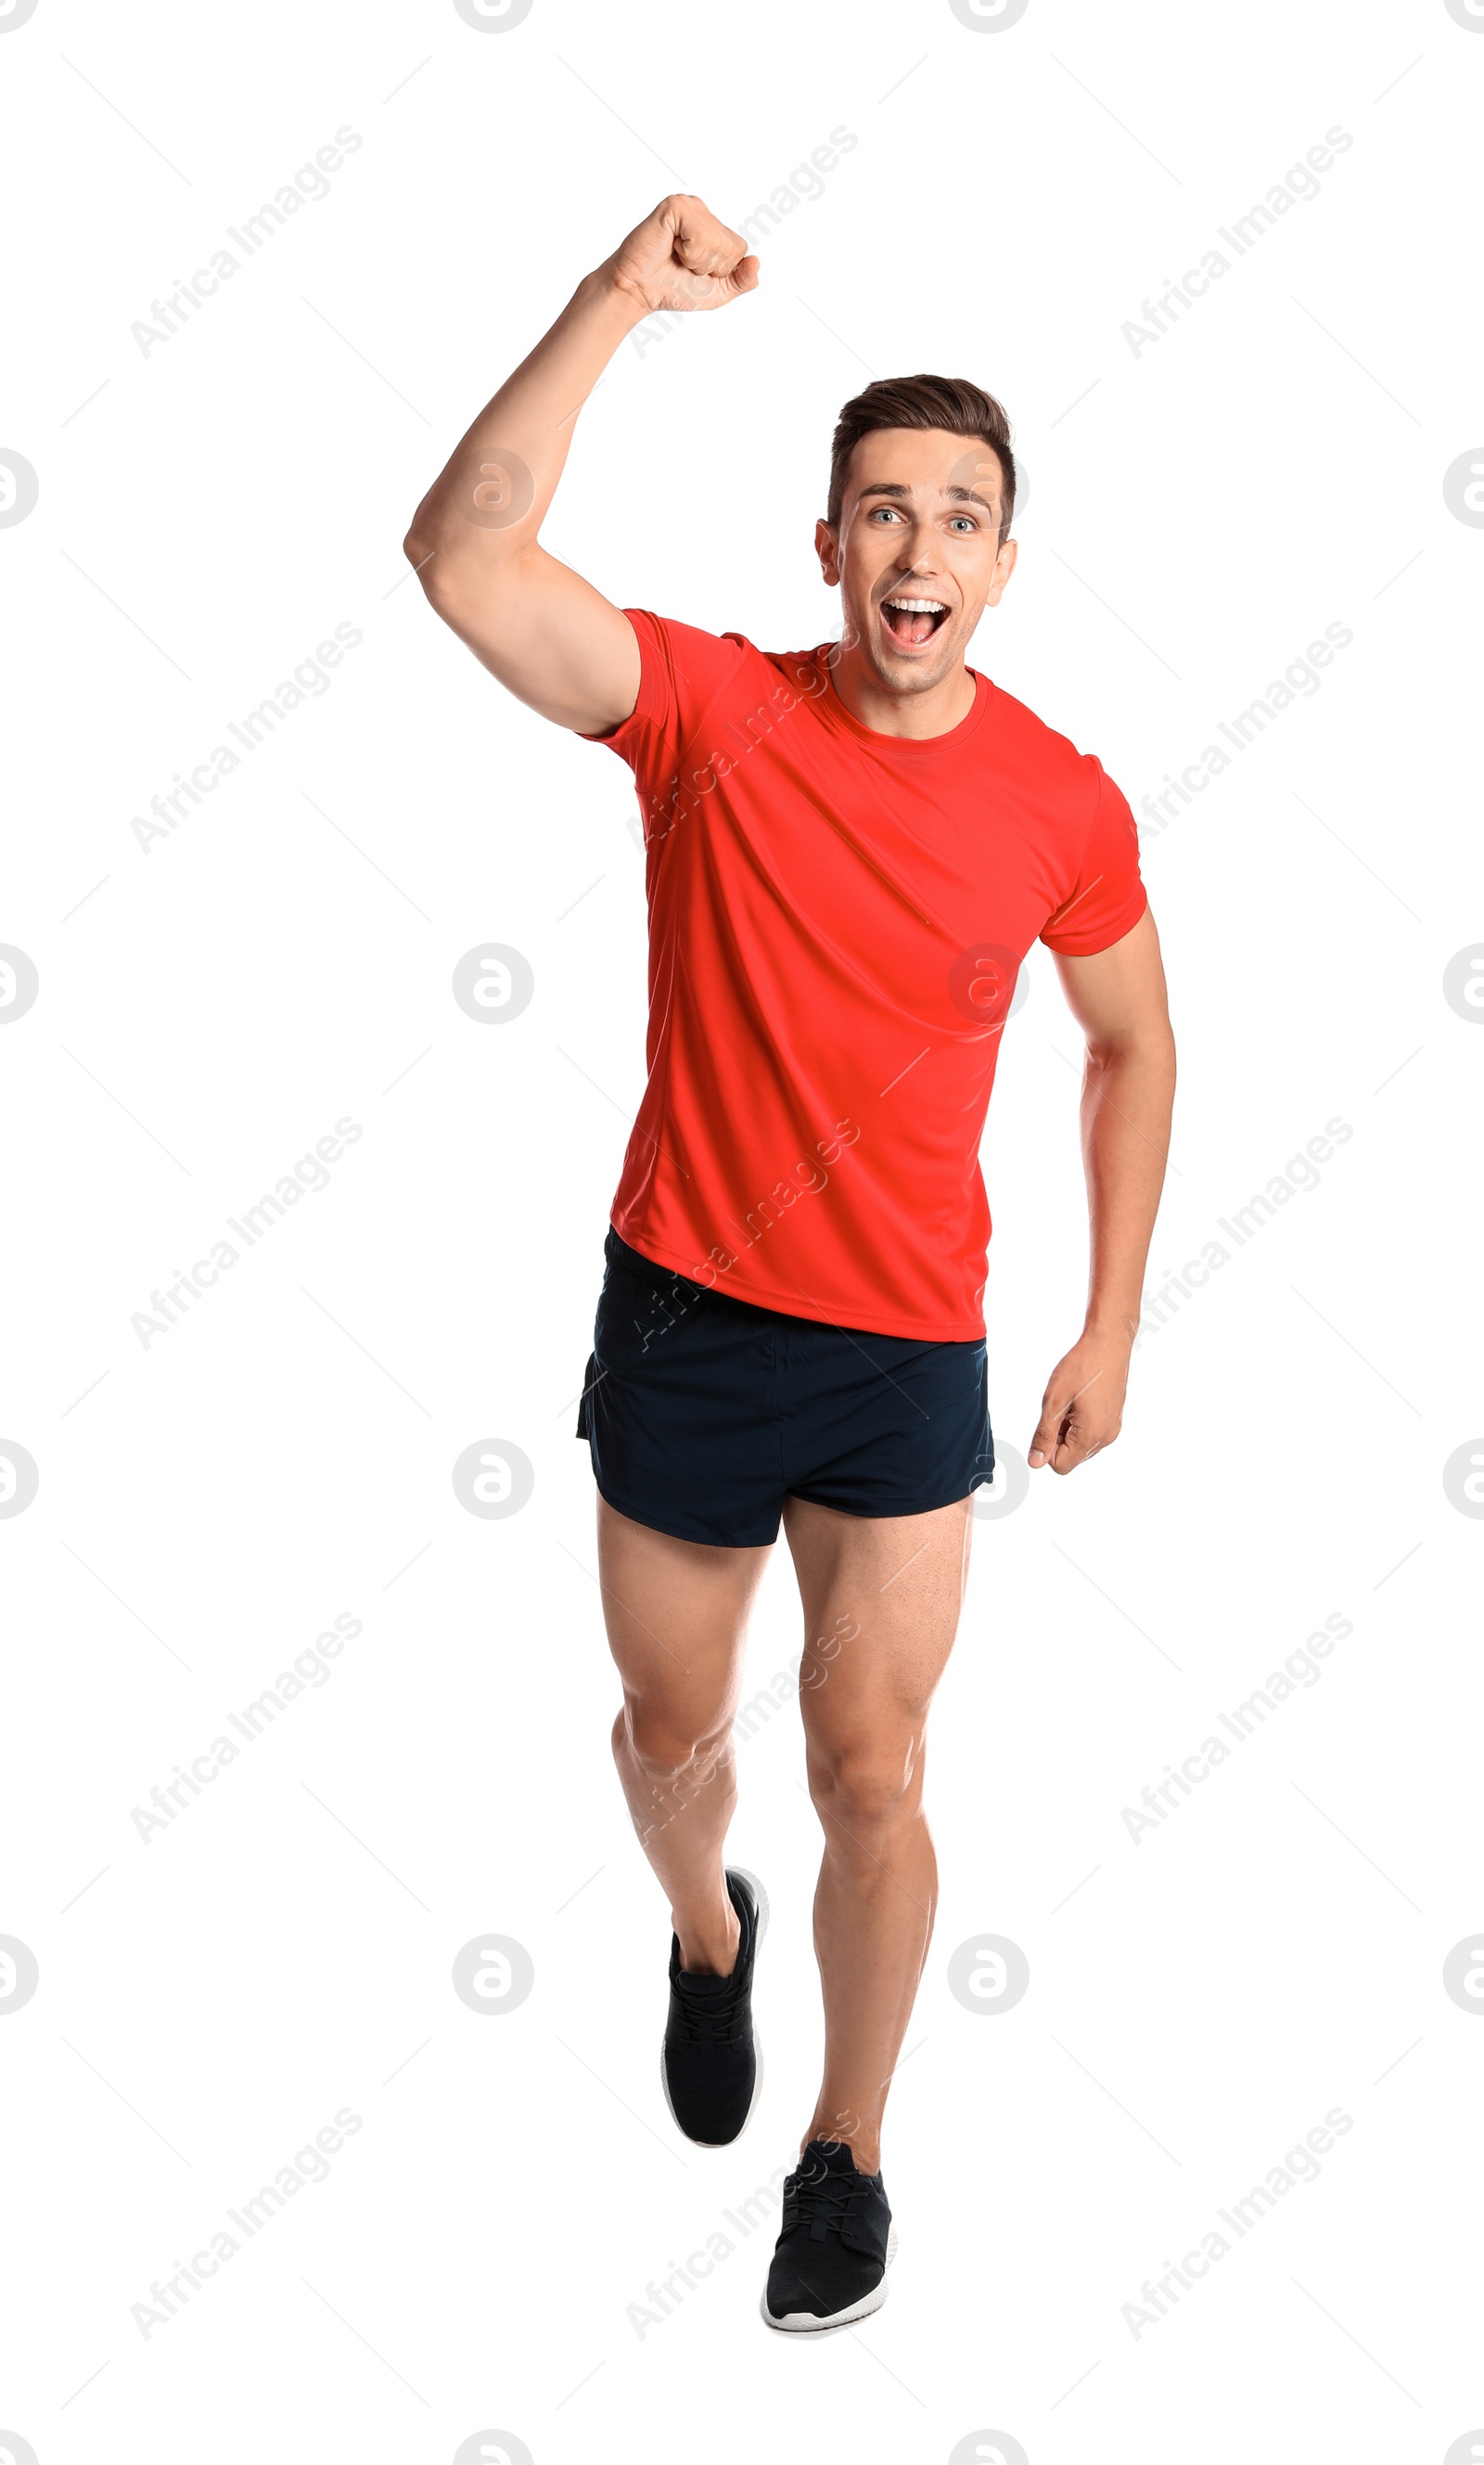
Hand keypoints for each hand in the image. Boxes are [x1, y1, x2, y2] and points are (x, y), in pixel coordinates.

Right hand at [605, 194, 759, 315]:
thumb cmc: (672, 288)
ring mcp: (690, 206)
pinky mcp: (676, 205)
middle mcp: (704, 212)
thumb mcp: (717, 292)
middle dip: (710, 266)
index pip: (741, 250)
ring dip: (697, 260)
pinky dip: (688, 251)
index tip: (694, 270)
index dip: (721, 270)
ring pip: (718, 242)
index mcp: (714, 228)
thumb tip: (757, 263)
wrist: (639, 291)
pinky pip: (701, 236)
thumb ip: (741, 281)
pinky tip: (671, 246)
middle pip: (733, 246)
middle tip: (683, 263)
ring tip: (676, 255)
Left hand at [1028, 1332, 1130, 1474]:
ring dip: (1068, 1429)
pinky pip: (1091, 1434)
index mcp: (1092, 1435)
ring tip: (1071, 1401)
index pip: (1060, 1465)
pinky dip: (1079, 1423)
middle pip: (1071, 1456)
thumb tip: (1035, 1463)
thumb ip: (1044, 1435)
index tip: (1048, 1421)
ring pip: (1080, 1445)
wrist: (1108, 1343)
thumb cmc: (1082, 1366)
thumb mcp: (1054, 1401)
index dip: (1047, 1447)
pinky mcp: (1114, 1420)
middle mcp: (1106, 1437)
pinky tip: (1080, 1400)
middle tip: (1060, 1407)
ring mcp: (1112, 1429)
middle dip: (1058, 1437)